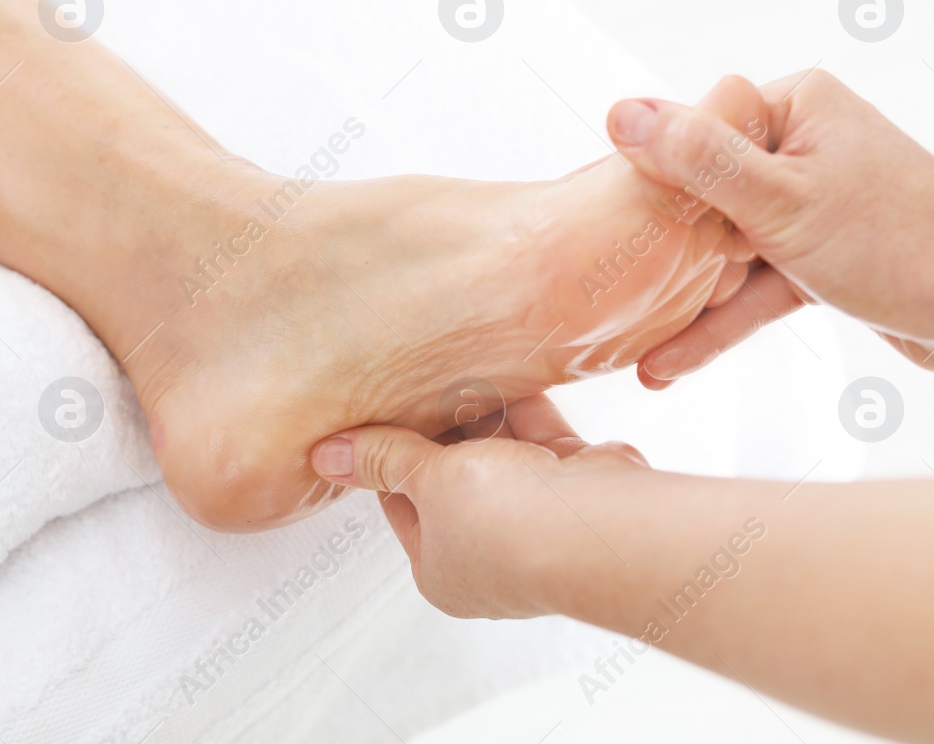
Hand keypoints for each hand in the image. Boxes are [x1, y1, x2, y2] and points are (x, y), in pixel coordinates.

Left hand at [310, 394, 647, 619]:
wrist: (605, 528)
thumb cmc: (513, 528)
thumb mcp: (429, 484)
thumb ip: (384, 459)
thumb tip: (328, 457)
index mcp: (443, 571)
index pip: (400, 502)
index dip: (386, 453)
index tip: (375, 408)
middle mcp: (491, 551)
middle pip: (451, 476)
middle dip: (438, 427)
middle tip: (415, 375)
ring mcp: (537, 518)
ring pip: (498, 452)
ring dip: (481, 412)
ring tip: (456, 363)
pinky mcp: (577, 485)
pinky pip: (539, 438)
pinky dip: (524, 407)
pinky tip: (509, 370)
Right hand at [608, 71, 933, 378]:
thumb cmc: (898, 246)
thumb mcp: (779, 202)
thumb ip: (698, 160)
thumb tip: (620, 113)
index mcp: (795, 106)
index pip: (693, 132)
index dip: (649, 181)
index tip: (608, 226)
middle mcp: (803, 143)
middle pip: (702, 193)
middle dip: (661, 248)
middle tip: (603, 289)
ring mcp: (811, 201)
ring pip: (726, 249)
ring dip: (686, 299)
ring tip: (628, 342)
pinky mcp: (821, 253)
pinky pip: (755, 284)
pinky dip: (721, 321)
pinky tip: (669, 362)